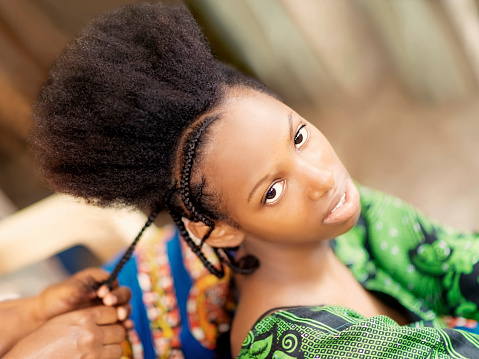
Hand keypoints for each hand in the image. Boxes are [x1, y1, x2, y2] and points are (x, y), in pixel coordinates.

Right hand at [4, 306, 125, 358]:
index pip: (113, 312)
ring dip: (112, 347)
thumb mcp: (64, 321)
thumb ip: (86, 316)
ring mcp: (93, 352)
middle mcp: (91, 333)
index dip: (112, 317)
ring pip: (118, 346)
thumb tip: (108, 315)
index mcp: (84, 317)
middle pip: (119, 329)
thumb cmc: (42, 341)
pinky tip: (96, 356)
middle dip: (114, 333)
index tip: (107, 322)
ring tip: (101, 348)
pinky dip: (107, 358)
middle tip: (106, 337)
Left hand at [36, 267, 131, 324]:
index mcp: (98, 280)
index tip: (101, 294)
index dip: (112, 287)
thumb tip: (99, 291)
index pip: (114, 281)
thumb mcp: (66, 290)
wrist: (44, 317)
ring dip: (125, 311)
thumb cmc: (54, 299)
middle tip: (110, 304)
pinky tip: (125, 328)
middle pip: (123, 293)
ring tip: (120, 317)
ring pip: (124, 307)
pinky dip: (124, 324)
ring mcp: (107, 308)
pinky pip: (120, 322)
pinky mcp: (107, 321)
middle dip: (120, 299)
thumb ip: (83, 287)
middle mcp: (106, 293)